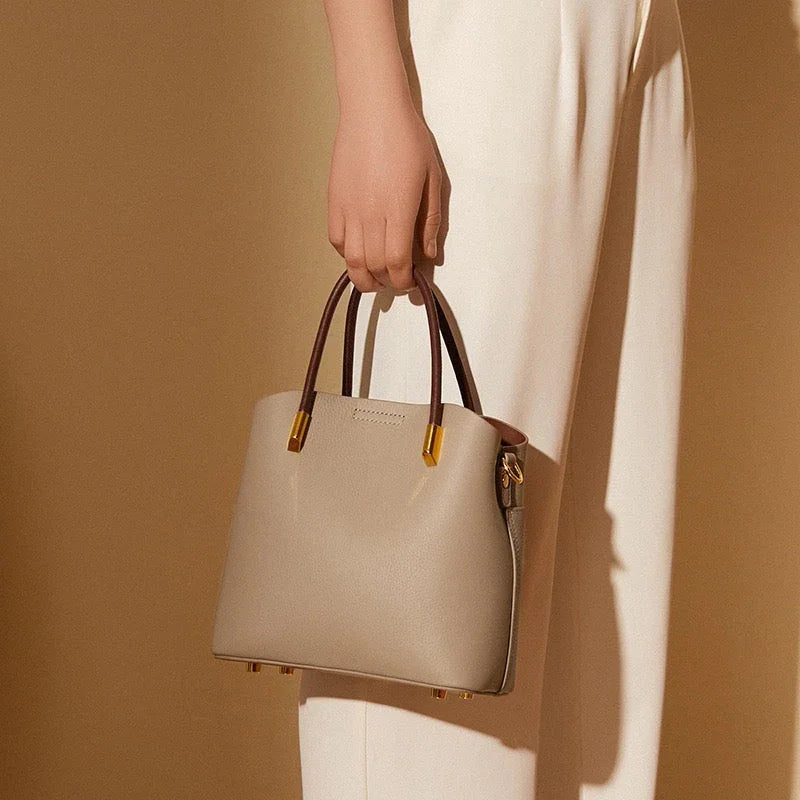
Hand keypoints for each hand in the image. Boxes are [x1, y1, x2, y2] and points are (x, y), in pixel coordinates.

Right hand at [327, 102, 441, 292]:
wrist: (372, 110)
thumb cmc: (408, 139)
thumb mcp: (433, 179)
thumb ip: (431, 221)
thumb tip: (429, 255)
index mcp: (398, 209)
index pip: (397, 261)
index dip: (403, 280)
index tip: (412, 282)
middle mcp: (370, 213)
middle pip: (374, 266)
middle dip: (387, 282)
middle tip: (397, 280)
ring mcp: (348, 208)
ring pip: (352, 260)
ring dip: (364, 276)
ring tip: (376, 277)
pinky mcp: (334, 201)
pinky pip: (336, 240)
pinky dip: (347, 254)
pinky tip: (360, 251)